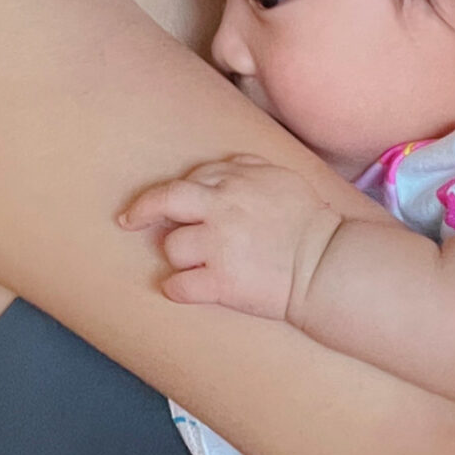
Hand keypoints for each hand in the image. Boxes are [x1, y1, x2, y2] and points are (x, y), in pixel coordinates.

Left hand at [120, 155, 342, 321]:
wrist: (327, 264)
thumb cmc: (307, 222)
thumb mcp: (282, 178)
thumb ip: (248, 166)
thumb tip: (223, 165)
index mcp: (236, 182)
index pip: (190, 180)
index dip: (175, 194)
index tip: (162, 204)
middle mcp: (222, 209)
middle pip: (166, 200)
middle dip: (141, 209)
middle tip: (128, 221)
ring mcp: (219, 246)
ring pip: (172, 247)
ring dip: (178, 257)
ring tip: (195, 264)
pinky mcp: (222, 282)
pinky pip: (179, 287)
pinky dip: (177, 290)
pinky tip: (184, 290)